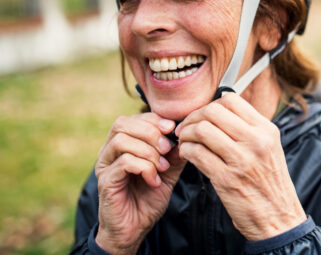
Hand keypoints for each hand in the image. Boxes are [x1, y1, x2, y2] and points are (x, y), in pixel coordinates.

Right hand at [94, 113, 186, 254]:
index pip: (134, 118)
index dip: (154, 120)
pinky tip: (154, 180)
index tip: (172, 130)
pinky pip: (124, 162)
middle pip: (122, 123)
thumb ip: (175, 154)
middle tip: (168, 150)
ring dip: (148, 151)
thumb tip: (188, 135)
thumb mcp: (168, 173)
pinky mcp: (106, 181)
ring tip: (162, 167)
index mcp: (123, 145)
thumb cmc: (148, 199)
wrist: (135, 229)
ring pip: (122, 140)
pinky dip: (145, 167)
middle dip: (151, 133)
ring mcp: (105, 165)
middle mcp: (109, 152)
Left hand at [175, 93, 305, 240]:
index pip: (231, 100)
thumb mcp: (269, 148)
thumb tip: (218, 112)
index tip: (202, 116)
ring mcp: (241, 159)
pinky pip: (196, 153)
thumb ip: (248, 129)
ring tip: (185, 142)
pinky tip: (187, 155)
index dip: (210, 105)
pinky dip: (186, 151)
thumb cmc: (269, 184)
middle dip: (193, 118)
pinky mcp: (226, 178)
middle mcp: (256, 141)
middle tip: (186, 128)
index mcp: (266, 130)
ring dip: (186, 134)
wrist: (278, 218)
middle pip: (213, 112)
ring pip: (202, 130)